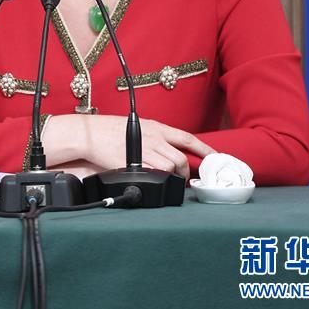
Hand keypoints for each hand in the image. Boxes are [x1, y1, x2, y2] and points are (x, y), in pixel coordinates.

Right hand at [43, 114, 215, 181]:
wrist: (91, 134)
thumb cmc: (110, 130)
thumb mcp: (137, 128)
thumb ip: (154, 138)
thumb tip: (167, 150)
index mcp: (156, 127)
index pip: (187, 138)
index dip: (204, 148)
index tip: (216, 157)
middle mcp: (154, 137)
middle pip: (180, 158)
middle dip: (185, 172)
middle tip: (183, 179)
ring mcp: (145, 150)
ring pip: (169, 167)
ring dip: (170, 177)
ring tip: (167, 181)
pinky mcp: (135, 163)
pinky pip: (154, 174)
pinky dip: (157, 179)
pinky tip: (152, 179)